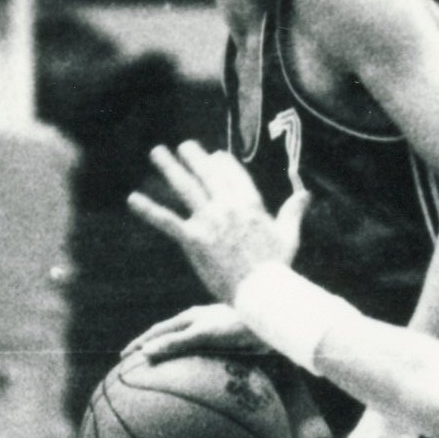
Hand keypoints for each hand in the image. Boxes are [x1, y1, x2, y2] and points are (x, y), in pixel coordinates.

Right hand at [127, 302, 263, 365]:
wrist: (268, 326)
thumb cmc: (236, 327)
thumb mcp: (202, 335)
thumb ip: (175, 343)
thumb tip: (145, 353)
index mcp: (190, 318)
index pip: (157, 331)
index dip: (140, 343)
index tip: (123, 358)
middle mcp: (200, 324)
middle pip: (170, 339)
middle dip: (153, 351)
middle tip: (138, 368)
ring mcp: (215, 335)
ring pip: (188, 350)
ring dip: (174, 362)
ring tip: (164, 378)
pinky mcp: (229, 346)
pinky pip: (207, 361)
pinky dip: (197, 372)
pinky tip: (199, 389)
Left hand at [128, 142, 295, 300]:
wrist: (262, 291)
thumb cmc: (277, 267)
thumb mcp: (288, 235)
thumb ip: (292, 211)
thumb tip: (305, 194)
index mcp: (250, 205)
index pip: (234, 175)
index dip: (222, 163)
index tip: (214, 155)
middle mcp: (228, 206)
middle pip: (207, 174)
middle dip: (194, 157)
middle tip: (182, 146)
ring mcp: (209, 221)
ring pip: (186, 188)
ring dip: (169, 168)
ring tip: (157, 152)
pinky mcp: (193, 238)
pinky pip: (167, 220)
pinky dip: (149, 209)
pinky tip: (133, 199)